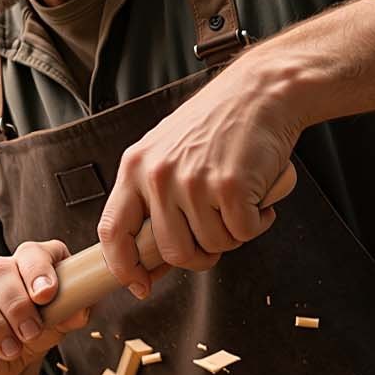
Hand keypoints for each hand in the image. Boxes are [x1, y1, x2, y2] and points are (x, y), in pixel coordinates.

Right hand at [0, 240, 90, 374]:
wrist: (4, 364)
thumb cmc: (33, 335)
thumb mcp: (57, 328)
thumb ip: (71, 315)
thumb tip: (78, 311)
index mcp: (29, 264)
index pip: (33, 253)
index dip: (39, 270)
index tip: (45, 294)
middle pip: (1, 271)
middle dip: (17, 306)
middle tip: (30, 333)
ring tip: (9, 349)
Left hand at [97, 56, 301, 297]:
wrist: (263, 90)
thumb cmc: (217, 125)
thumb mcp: (165, 152)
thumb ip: (151, 199)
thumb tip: (148, 260)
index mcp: (135, 168)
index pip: (112, 233)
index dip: (123, 267)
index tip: (139, 284)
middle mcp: (159, 176)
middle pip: (171, 251)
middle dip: (199, 256)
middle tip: (217, 237)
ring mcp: (194, 182)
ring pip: (212, 245)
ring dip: (232, 235)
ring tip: (239, 202)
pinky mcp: (230, 187)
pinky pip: (243, 233)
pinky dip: (257, 223)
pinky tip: (259, 197)